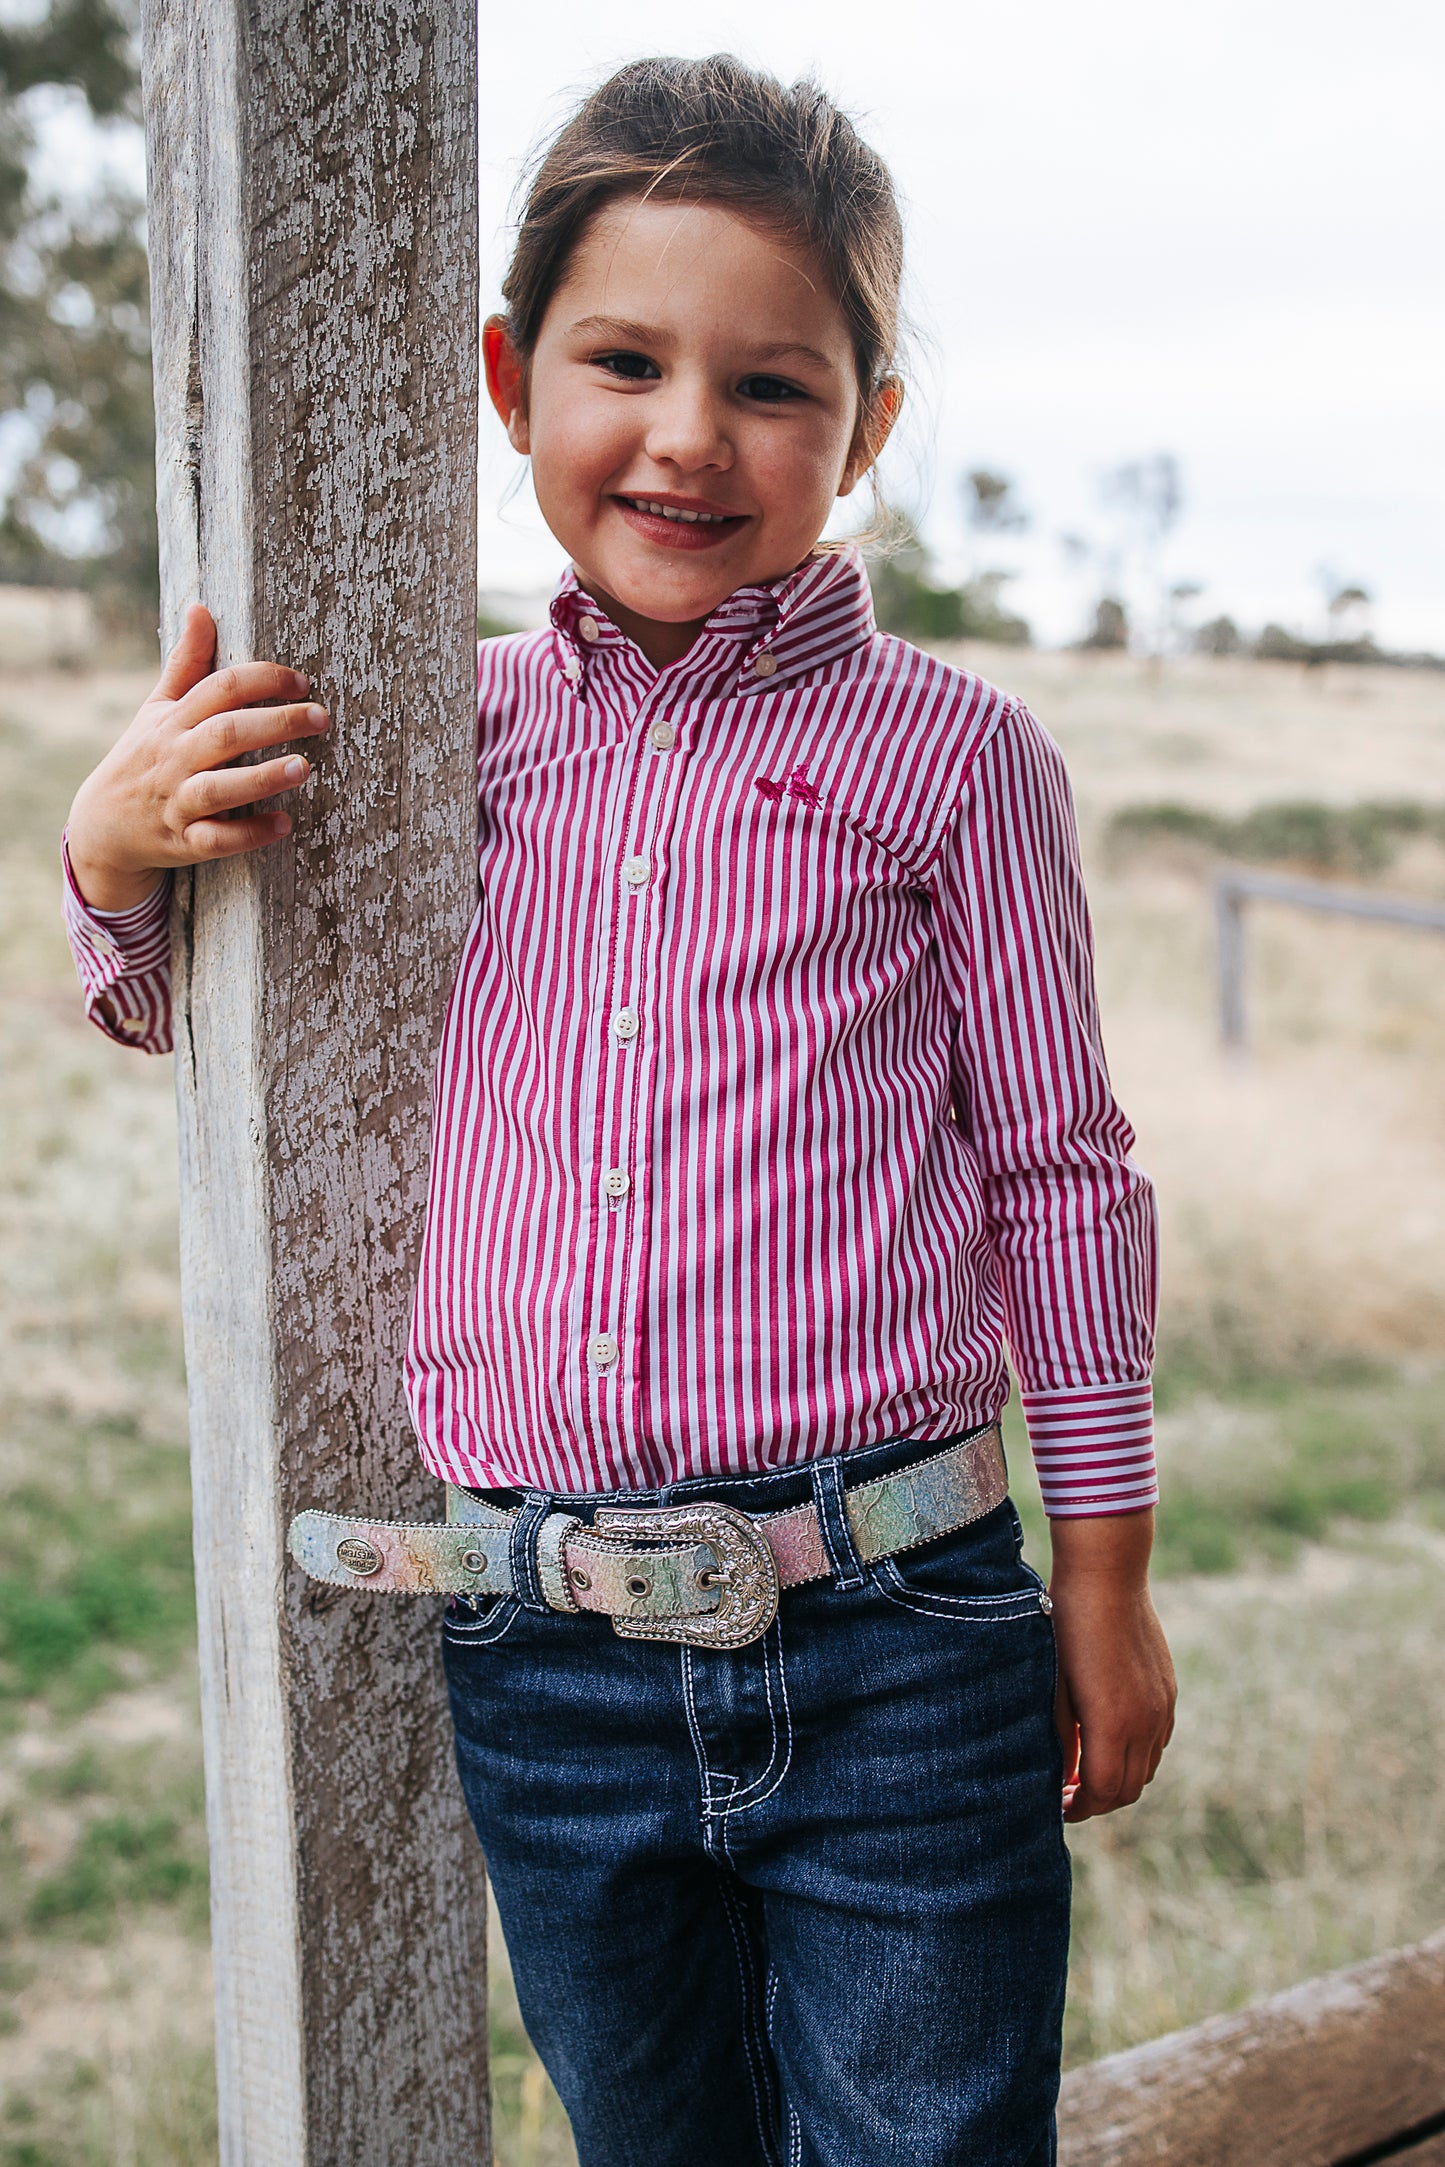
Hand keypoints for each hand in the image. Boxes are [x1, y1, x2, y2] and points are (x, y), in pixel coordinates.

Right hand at [66, 602, 329, 912]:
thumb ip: (187, 663)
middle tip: (320, 717)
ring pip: (218, 788)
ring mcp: (178, 801)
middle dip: (274, 723)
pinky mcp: (183, 841)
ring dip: (262, 778)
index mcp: (175, 720)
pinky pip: (215, 840)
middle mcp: (176, 757)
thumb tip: (200, 608)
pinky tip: (284, 824)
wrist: (102, 823)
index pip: (220, 688)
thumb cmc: (144, 757)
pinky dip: (248, 834)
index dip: (263, 679)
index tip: (302, 682)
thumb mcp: (158, 708)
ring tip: (304, 768)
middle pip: (225, 734)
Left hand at [1048, 1510, 1175, 1822]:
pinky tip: (1110, 1741)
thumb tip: (1063, 1778)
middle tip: (1069, 1796)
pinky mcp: (1168, 1691)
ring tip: (1087, 1771)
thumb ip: (1060, 1738)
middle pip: (1127, 1789)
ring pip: (1145, 1769)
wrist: (1107, 1578)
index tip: (1059, 1807)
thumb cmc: (1068, 1628)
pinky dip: (1136, 1755)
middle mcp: (1144, 1723)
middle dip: (1097, 1801)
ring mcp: (1161, 1707)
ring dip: (1118, 1780)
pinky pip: (1157, 1742)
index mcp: (1111, 1725)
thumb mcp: (1054, 1686)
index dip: (1079, 1808)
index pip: (1101, 1792)